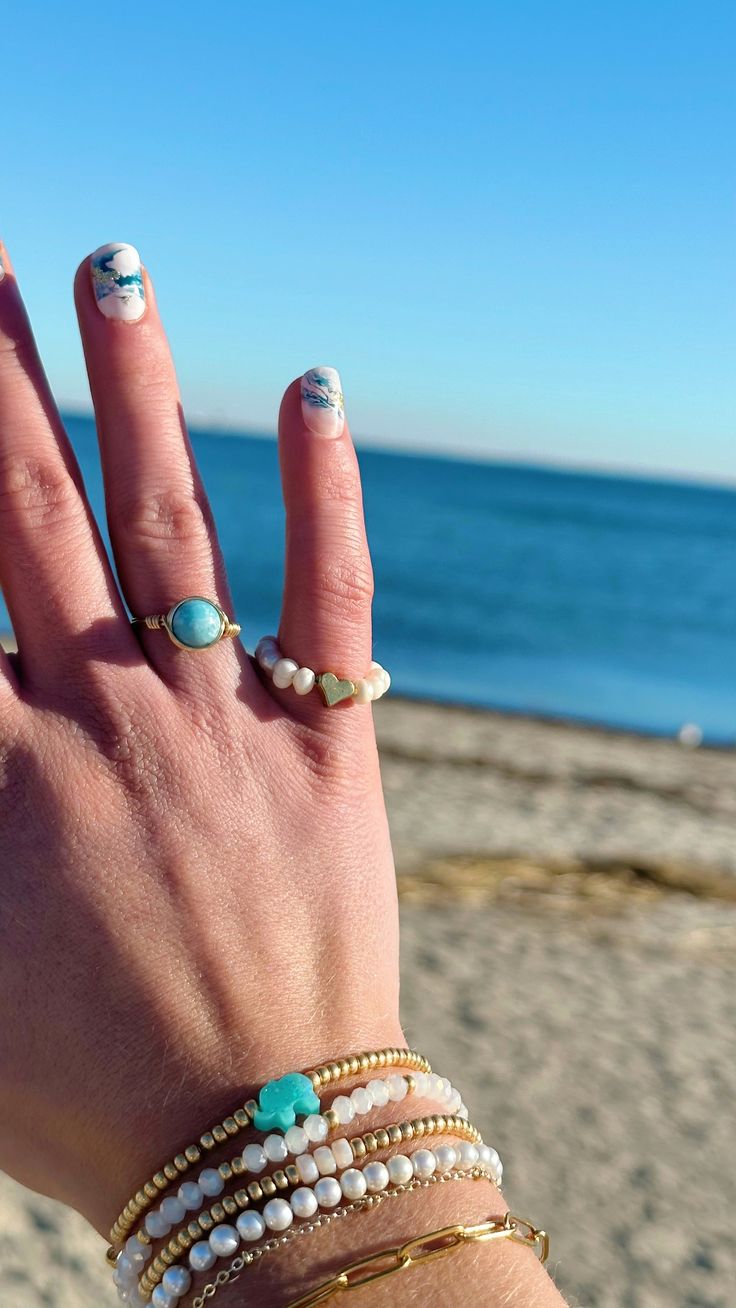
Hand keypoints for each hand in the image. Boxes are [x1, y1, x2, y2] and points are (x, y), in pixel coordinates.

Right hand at [0, 242, 400, 1232]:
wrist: (251, 1146)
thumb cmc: (74, 1084)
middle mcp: (103, 715)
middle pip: (25, 508)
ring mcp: (224, 720)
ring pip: (169, 517)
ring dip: (136, 384)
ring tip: (113, 266)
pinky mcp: (329, 744)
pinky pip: (329, 597)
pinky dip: (327, 489)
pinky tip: (316, 389)